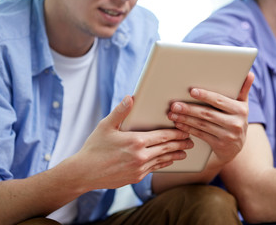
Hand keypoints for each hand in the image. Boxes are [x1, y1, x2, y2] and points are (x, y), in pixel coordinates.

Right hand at [72, 95, 192, 190]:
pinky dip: (163, 164)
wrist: (84, 173)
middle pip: (167, 148)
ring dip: (175, 155)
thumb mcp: (106, 126)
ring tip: (184, 153)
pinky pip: (154, 169)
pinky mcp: (136, 178)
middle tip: (191, 141)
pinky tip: (167, 161)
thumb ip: (121, 111)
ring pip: (162, 160)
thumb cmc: (94, 147)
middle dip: (180, 144)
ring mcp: (139, 169)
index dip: (176, 133)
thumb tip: (131, 97)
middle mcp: (141, 156)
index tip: (185, 130)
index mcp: (136, 141)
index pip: (162, 136)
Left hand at [167, 72, 253, 165]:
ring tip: (172, 114)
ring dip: (185, 119)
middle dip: (189, 109)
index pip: (220, 101)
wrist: (237, 147)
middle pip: (208, 113)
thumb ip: (243, 89)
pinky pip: (200, 134)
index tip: (192, 91)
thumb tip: (249, 74)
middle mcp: (236, 123)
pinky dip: (188, 128)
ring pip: (202, 124)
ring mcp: (228, 136)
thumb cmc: (236, 119)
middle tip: (175, 105)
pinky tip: (179, 124)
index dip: (206, 96)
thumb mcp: (242, 105)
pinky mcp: (219, 145)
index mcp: (241, 110)